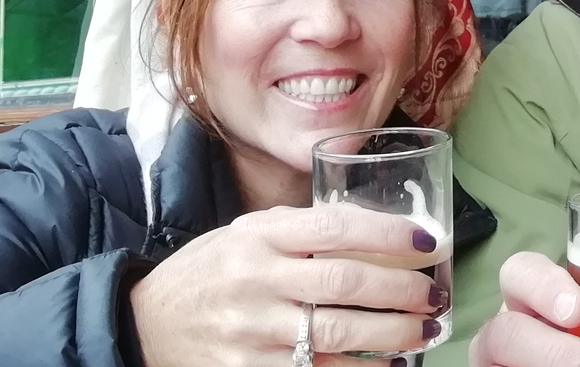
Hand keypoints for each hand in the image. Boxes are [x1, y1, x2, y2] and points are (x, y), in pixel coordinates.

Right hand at [131, 204, 448, 366]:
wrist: (145, 324)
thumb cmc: (209, 273)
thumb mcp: (243, 234)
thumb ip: (299, 229)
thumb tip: (373, 226)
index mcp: (258, 237)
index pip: (334, 226)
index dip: (387, 234)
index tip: (427, 242)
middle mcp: (255, 280)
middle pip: (344, 283)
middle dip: (401, 290)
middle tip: (434, 295)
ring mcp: (251, 331)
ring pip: (337, 334)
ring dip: (391, 335)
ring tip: (423, 331)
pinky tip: (385, 364)